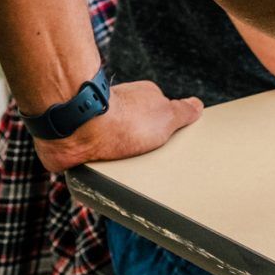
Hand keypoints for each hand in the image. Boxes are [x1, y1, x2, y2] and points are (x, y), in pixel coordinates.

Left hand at [31, 79, 203, 173]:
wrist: (79, 128)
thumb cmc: (123, 121)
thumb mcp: (167, 116)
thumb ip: (184, 111)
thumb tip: (197, 105)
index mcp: (140, 99)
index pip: (158, 116)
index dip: (163, 133)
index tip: (166, 148)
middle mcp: (117, 108)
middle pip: (135, 131)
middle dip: (140, 147)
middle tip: (147, 163)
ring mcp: (96, 124)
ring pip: (112, 146)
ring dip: (117, 159)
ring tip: (125, 174)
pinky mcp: (77, 143)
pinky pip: (90, 159)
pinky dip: (95, 166)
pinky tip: (102, 175)